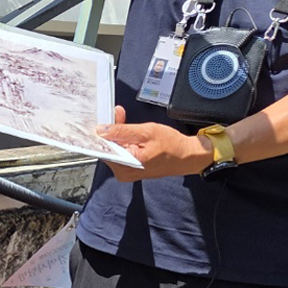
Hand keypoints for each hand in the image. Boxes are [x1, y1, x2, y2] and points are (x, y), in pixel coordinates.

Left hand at [97, 106, 213, 181]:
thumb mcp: (147, 132)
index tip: (102, 119)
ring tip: (123, 120)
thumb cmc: (171, 145)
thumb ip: (123, 131)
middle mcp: (123, 172)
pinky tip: (128, 132)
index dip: (102, 132)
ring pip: (113, 149)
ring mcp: (125, 172)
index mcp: (126, 165)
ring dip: (117, 134)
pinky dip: (122, 141)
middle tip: (117, 115)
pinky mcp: (128, 170)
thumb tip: (102, 130)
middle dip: (111, 130)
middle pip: (107, 148)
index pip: (103, 148)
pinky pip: (119, 153)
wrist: (185, 157)